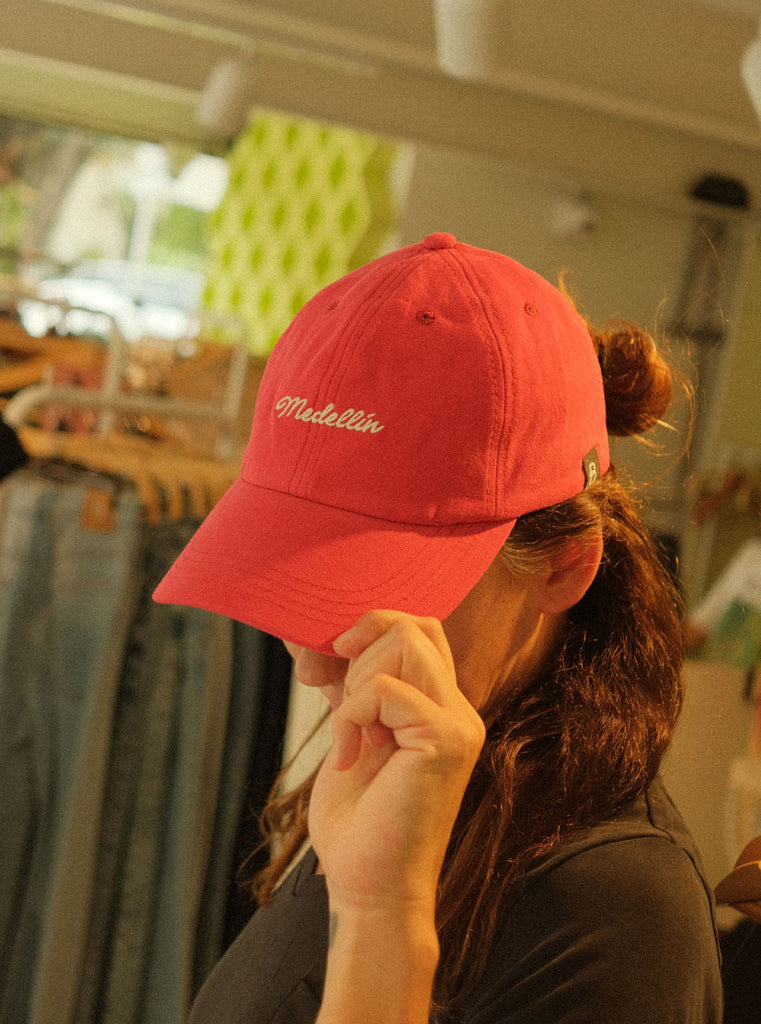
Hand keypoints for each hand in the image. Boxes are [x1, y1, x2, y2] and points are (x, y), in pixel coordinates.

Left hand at [308, 610, 485, 915]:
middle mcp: (459, 711)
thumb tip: (315, 643)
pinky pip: (384, 688)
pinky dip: (350, 715)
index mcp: (442, 708)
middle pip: (415, 626)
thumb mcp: (351, 735)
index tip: (331, 663)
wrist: (371, 889)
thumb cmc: (359, 823)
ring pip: (406, 641)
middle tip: (342, 707)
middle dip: (361, 650)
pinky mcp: (444, 741)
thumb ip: (350, 688)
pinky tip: (348, 757)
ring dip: (357, 680)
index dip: (373, 629)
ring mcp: (458, 724)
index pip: (420, 630)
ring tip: (352, 732)